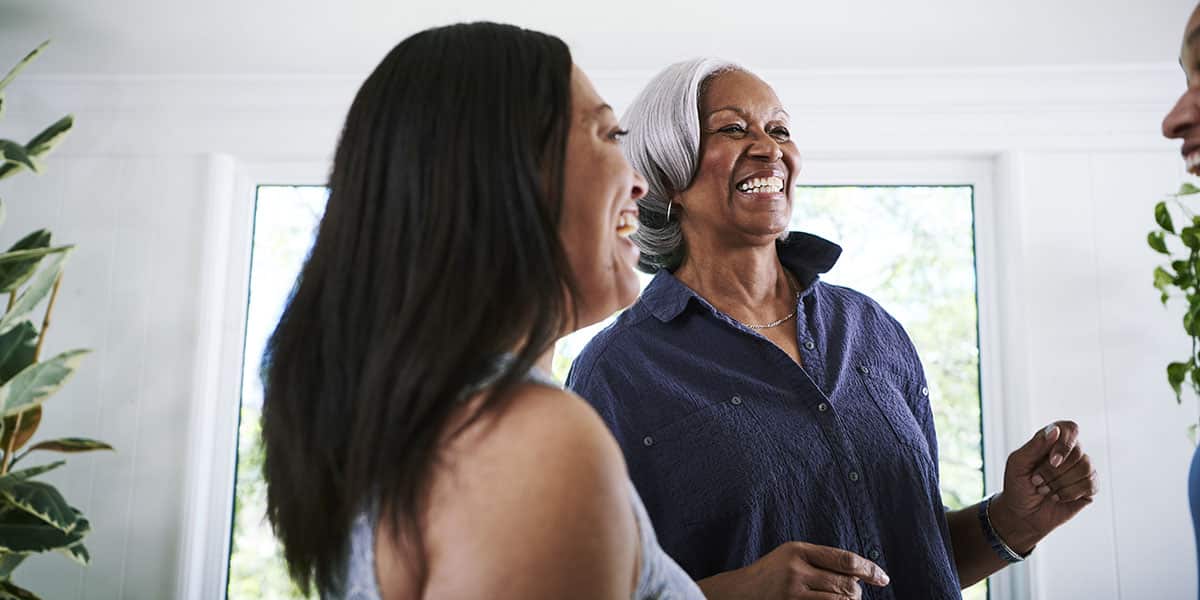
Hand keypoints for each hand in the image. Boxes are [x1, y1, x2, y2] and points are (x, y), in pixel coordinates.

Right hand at [697, 541, 888, 599]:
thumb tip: (858, 573)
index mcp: (799, 550)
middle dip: (855, 592)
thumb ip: (820, 561)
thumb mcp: (791, 558)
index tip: (883, 578)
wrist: (737, 593)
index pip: (845, 559)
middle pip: (846, 584)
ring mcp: (793, 590)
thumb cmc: (769, 576)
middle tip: (852, 595)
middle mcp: (797, 568)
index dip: (869, 569)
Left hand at [991, 421, 1098, 552]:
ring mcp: (1081, 469)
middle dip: (1054, 471)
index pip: (1070, 428)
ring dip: (1060, 483)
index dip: (1065, 444)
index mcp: (1051, 441)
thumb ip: (1035, 446)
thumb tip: (1055, 430)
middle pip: (1078, 452)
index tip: (1052, 461)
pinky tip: (1057, 497)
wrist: (1022, 514)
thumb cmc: (1017, 485)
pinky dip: (1070, 493)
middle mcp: (1070, 452)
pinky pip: (1090, 484)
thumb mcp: (1018, 464)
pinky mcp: (1089, 487)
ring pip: (1085, 468)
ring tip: (1045, 490)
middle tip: (1037, 481)